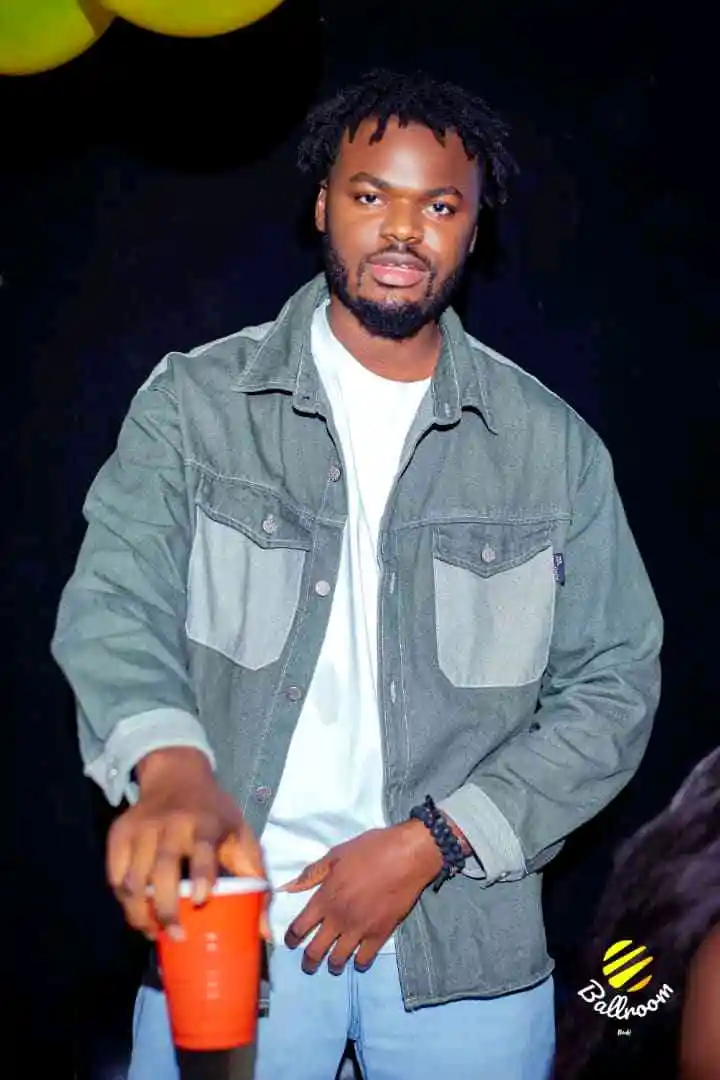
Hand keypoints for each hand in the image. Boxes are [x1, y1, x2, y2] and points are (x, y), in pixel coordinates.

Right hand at [107, 748, 269, 941]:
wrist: (176, 775)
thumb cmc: (214, 813)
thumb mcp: (241, 835)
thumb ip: (255, 878)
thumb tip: (264, 933)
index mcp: (207, 823)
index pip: (203, 848)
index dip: (202, 873)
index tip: (201, 899)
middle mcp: (172, 824)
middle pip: (163, 869)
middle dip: (166, 908)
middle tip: (175, 935)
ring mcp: (142, 828)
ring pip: (134, 878)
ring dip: (140, 911)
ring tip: (152, 932)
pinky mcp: (120, 832)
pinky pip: (115, 874)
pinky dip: (122, 898)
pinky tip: (136, 911)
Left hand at [279, 821, 441, 973]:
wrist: (408, 856)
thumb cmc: (371, 850)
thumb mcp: (337, 854)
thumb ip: (312, 873)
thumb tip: (288, 887)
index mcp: (325, 898)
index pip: (299, 928)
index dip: (291, 938)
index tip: (291, 942)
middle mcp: (338, 918)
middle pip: (315, 951)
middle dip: (308, 962)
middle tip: (308, 964)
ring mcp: (359, 929)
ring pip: (338, 960)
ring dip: (332, 964)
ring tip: (333, 963)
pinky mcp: (380, 935)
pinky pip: (364, 960)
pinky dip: (358, 963)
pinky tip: (358, 959)